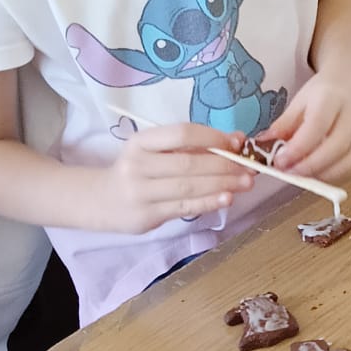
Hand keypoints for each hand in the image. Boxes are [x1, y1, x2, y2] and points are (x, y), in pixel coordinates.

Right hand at [98, 123, 252, 234]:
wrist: (100, 200)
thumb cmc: (137, 170)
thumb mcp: (154, 151)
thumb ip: (191, 146)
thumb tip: (236, 140)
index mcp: (140, 142)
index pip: (181, 134)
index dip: (212, 137)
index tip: (236, 142)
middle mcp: (137, 165)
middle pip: (188, 164)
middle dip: (224, 165)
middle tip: (250, 167)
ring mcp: (141, 192)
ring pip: (189, 188)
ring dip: (222, 184)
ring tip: (246, 183)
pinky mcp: (147, 216)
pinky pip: (185, 208)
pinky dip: (209, 203)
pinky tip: (227, 198)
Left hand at [262, 71, 350, 185]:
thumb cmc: (323, 92)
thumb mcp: (299, 101)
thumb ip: (284, 124)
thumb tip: (263, 144)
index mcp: (331, 98)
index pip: (316, 126)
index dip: (298, 148)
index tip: (279, 161)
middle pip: (335, 147)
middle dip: (309, 165)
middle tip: (287, 172)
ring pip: (349, 160)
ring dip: (322, 173)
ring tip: (299, 175)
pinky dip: (333, 174)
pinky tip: (316, 174)